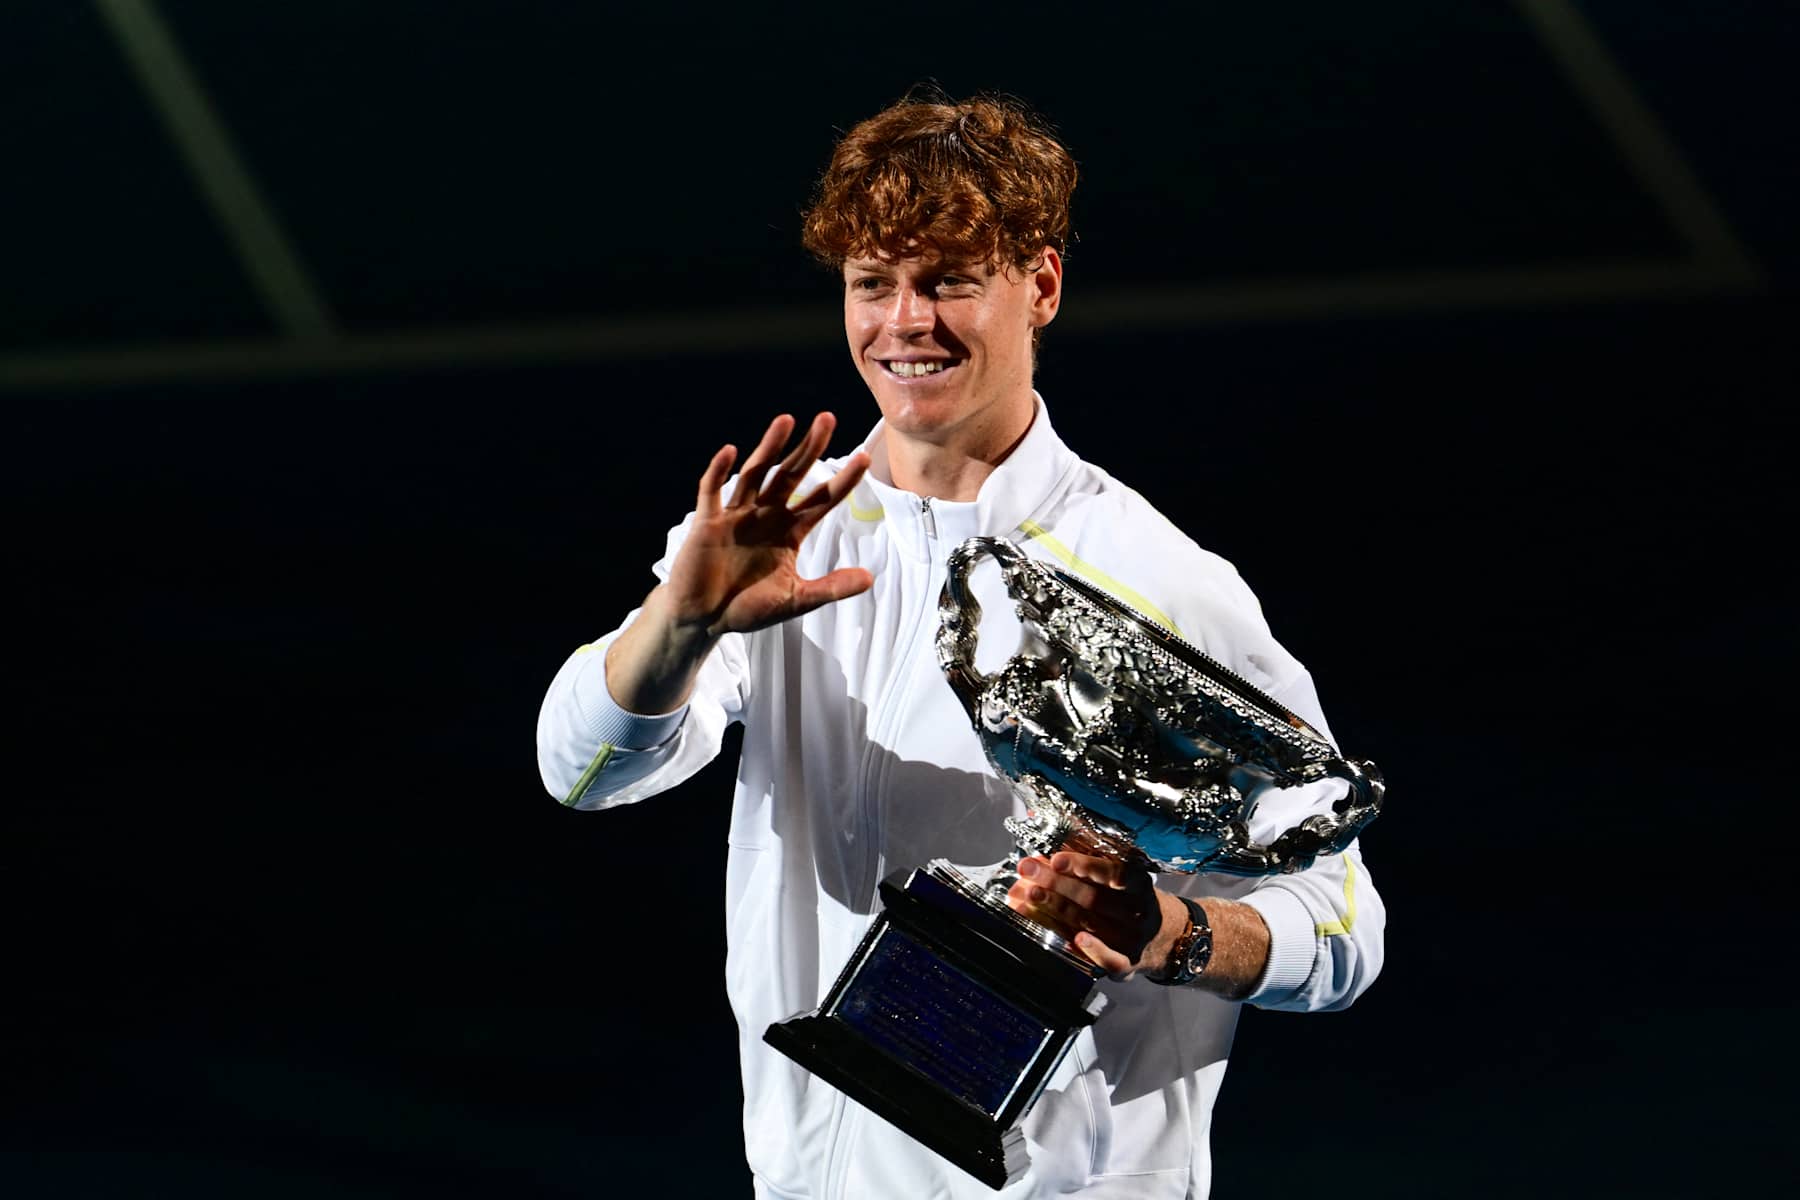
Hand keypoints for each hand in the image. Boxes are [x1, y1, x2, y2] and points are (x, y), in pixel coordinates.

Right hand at [663, 412, 872, 637]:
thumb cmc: (747, 608)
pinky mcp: (707, 523)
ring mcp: (737, 515)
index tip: (864, 458)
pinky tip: (731, 452)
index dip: (842, 480)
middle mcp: (766, 515)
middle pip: (791, 475)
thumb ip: (829, 588)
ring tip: (786, 420)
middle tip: (827, 419)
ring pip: (756, 474)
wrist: (704, 620)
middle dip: (809, 449)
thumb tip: (869, 578)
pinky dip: (719, 472)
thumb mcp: (795, 600)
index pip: (821, 499)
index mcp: (790, 531)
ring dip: (769, 447)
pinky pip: (712, 492)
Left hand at [1005, 851, 1186, 979]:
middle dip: (1055, 883)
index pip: (1113, 872)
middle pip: (1093, 897)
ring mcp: (1134, 940)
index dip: (1084, 865)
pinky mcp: (1128, 964)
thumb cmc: (1132, 902)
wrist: (1170, 938)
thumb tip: (1045, 859)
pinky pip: (1111, 960)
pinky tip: (1075, 939)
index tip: (1056, 860)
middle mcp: (1139, 911)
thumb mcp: (1122, 880)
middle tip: (1027, 871)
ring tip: (1028, 896)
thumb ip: (1088, 869)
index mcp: (1139, 884)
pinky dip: (1094, 950)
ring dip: (1055, 910)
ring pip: (1092, 924)